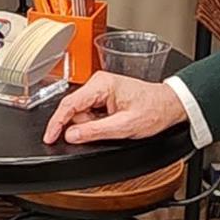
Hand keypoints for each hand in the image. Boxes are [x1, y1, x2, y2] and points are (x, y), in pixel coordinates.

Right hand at [43, 72, 186, 144]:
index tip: (49, 137)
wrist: (170, 105)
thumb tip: (71, 135)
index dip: (56, 124)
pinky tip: (113, 122)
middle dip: (84, 126)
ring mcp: (100, 88)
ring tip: (115, 125)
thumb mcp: (124, 126)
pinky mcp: (103, 95)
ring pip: (82, 113)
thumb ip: (95, 131)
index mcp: (102, 85)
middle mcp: (98, 83)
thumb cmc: (154, 110)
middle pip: (75, 110)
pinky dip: (97, 122)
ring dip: (92, 125)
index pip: (69, 105)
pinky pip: (90, 112)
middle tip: (108, 130)